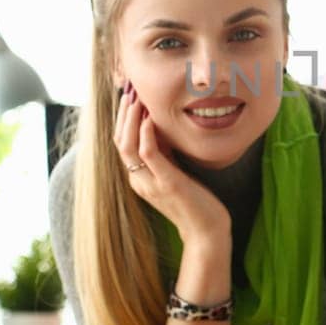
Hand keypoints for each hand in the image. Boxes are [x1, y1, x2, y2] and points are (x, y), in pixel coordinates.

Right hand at [114, 82, 230, 246]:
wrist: (206, 232)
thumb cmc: (194, 202)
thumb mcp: (173, 173)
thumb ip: (164, 156)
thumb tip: (158, 130)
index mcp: (138, 179)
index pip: (121, 145)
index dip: (122, 121)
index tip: (130, 99)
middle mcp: (138, 181)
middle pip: (119, 143)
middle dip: (122, 115)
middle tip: (129, 92)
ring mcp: (150, 183)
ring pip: (128, 146)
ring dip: (130, 120)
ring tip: (136, 99)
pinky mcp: (166, 183)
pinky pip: (148, 154)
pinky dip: (145, 134)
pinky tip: (148, 118)